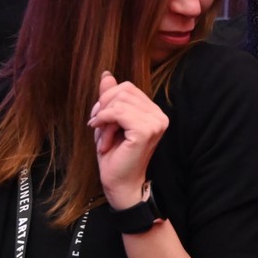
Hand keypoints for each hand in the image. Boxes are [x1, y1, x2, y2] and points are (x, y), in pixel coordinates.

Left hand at [88, 71, 168, 207]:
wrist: (119, 183)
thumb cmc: (115, 155)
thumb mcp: (109, 122)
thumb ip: (111, 98)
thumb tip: (107, 74)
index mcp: (153, 112)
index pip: (127, 88)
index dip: (108, 100)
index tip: (99, 120)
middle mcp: (159, 115)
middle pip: (123, 90)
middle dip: (105, 107)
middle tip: (98, 128)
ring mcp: (155, 122)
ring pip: (120, 101)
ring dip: (104, 119)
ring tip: (103, 138)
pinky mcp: (146, 131)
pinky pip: (118, 112)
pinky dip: (104, 121)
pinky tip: (102, 137)